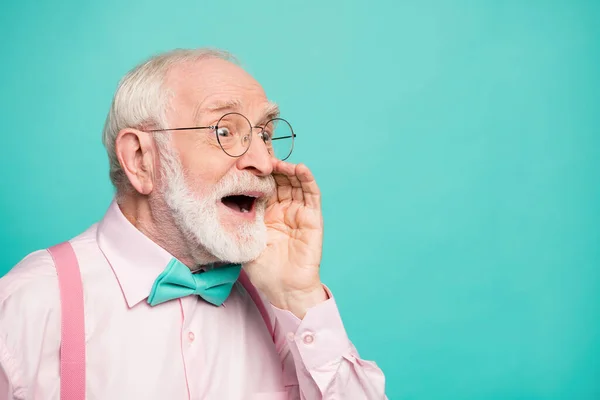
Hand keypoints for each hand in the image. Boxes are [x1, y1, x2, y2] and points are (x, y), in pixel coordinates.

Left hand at [243, 160, 326, 318]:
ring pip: (296, 183)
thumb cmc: (263, 270)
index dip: (257, 171)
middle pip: (280, 180)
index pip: (263, 185)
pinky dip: (308, 180)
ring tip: (279, 160)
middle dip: (272, 166)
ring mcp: (299, 212)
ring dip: (289, 169)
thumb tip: (223, 197)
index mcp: (267, 213)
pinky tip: (300, 168)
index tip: (247, 156)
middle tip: (262, 153)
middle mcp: (284, 209)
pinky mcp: (313, 218)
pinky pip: (312, 195)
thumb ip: (240, 219)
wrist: (283, 289)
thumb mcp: (245, 239)